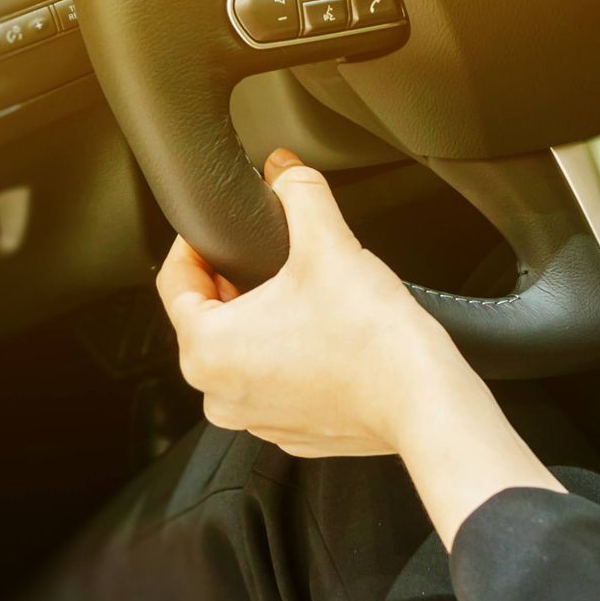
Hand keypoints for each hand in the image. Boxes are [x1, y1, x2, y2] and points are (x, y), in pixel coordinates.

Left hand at [158, 148, 467, 456]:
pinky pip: (275, 382)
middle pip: (210, 317)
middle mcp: (218, 393)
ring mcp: (255, 419)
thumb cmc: (372, 339)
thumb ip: (299, 193)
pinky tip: (327, 336)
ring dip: (265, 321)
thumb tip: (285, 169)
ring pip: (244, 352)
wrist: (423, 400)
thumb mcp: (328, 244)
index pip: (175, 281)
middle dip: (238, 281)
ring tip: (309, 297)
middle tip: (277, 256)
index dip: (198, 242)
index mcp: (206, 350)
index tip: (224, 228)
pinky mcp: (291, 431)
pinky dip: (292, 357)